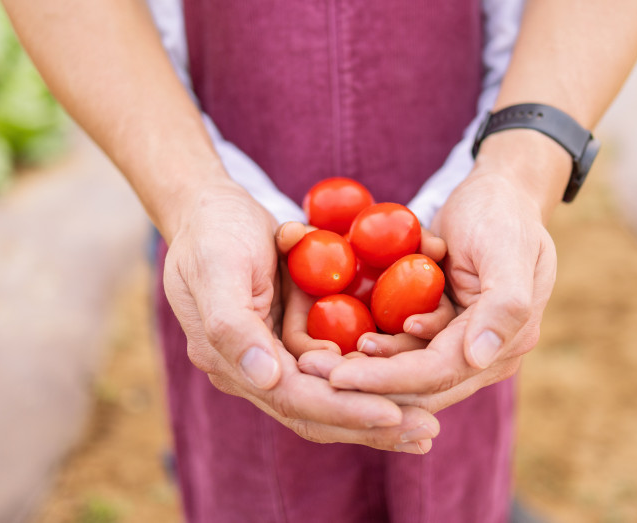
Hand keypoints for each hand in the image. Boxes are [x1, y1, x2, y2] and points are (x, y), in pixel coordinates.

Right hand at [162, 180, 439, 451]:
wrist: (208, 205)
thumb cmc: (211, 234)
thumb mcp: (216, 270)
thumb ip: (232, 328)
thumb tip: (266, 378)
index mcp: (230, 363)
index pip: (293, 398)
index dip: (343, 409)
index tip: (393, 415)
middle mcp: (256, 369)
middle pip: (320, 409)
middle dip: (372, 422)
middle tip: (428, 432)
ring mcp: (279, 353)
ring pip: (335, 393)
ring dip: (380, 406)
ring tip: (428, 426)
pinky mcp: (298, 335)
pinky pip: (341, 362)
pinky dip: (375, 374)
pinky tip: (416, 385)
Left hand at [318, 167, 556, 411]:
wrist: (501, 190)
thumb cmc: (503, 215)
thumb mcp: (508, 250)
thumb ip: (505, 305)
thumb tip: (477, 358)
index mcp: (505, 345)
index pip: (437, 374)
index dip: (387, 379)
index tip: (337, 377)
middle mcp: (482, 356)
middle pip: (416, 384)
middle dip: (363, 383)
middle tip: (311, 370)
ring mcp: (458, 343)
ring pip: (402, 369)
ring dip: (359, 367)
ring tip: (314, 358)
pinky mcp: (438, 327)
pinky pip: (398, 344)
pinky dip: (368, 344)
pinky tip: (331, 340)